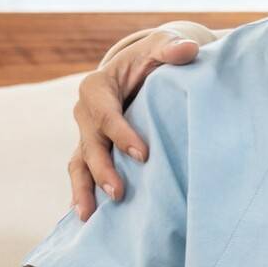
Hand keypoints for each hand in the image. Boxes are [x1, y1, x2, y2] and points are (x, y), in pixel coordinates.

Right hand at [68, 31, 200, 218]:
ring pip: (79, 164)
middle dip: (103, 169)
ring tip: (89, 216)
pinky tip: (88, 220)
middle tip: (120, 193)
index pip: (106, 113)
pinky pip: (83, 173)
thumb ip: (172, 48)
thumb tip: (188, 50)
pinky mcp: (92, 150)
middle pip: (90, 144)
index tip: (144, 155)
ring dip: (83, 189)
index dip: (122, 134)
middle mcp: (85, 113)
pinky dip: (83, 194)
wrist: (138, 69)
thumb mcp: (162, 47)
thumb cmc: (152, 57)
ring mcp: (85, 134)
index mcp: (97, 87)